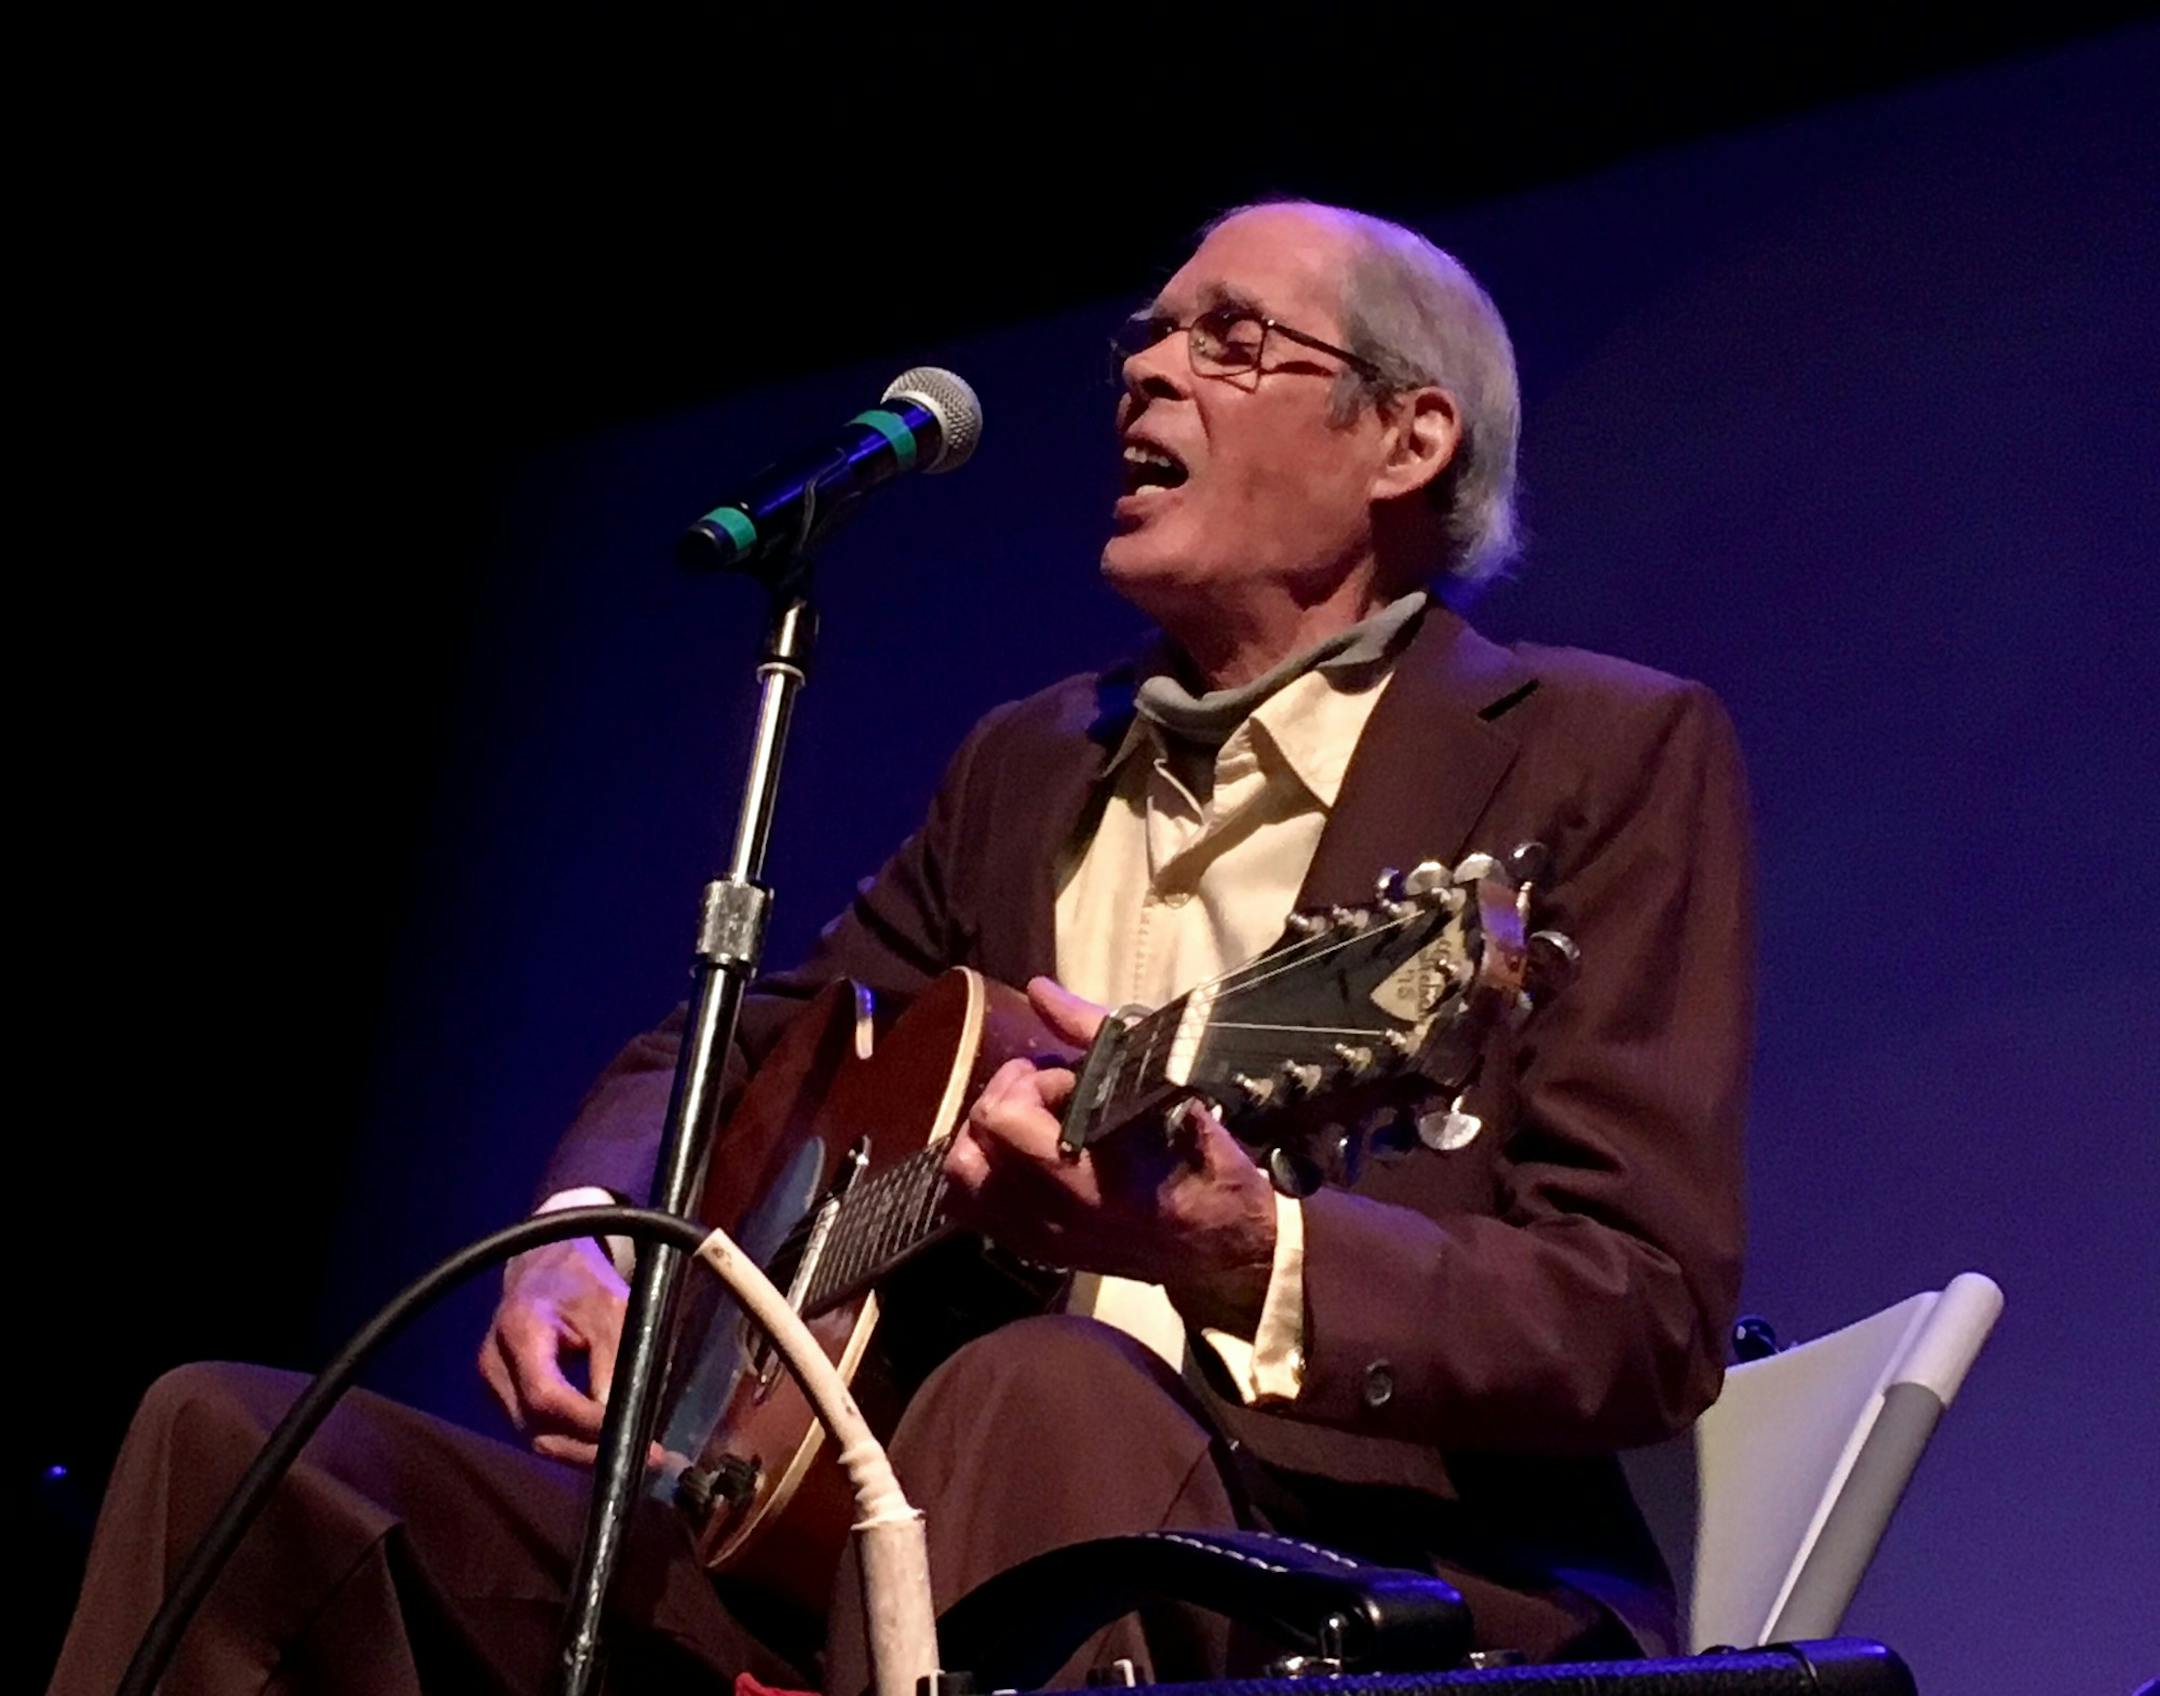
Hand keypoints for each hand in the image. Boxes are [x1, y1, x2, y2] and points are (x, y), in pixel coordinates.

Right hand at [479, 1235, 656, 1466]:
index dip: (587, 1424)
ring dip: (581, 1453)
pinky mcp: (501, 1395)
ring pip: (534, 1437)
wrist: (544, 1264)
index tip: (633, 1437)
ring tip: (631, 1455)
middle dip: (588, 1451)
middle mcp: (493, 1364)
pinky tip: (603, 1444)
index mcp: (518, 1330)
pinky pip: (535, 1428)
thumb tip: (622, 1417)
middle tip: (644, 1460)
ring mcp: (492, 1383)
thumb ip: (616, 1358)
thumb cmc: (580, 1280)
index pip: (546, 1396)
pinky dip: (569, 1440)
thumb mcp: (611, 1306)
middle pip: (536, 1428)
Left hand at [942, 977, 1278, 1332]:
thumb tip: (1039, 990)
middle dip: (1003, 1100)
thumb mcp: (1169, 1089)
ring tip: (1028, 1120)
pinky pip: (975, 1209)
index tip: (1073, 1077)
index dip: (1032, 1081)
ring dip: (985, 1138)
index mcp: (1086, 1179)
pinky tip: (1025, 1154)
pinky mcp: (1037, 1252)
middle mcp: (1052, 1216)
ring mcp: (1040, 1239)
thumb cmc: (1206, 1164)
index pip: (1004, 1118)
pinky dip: (987, 1172)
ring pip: (962, 1180)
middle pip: (972, 1145)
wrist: (1226, 1248)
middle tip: (1047, 1090)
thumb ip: (1098, 1035)